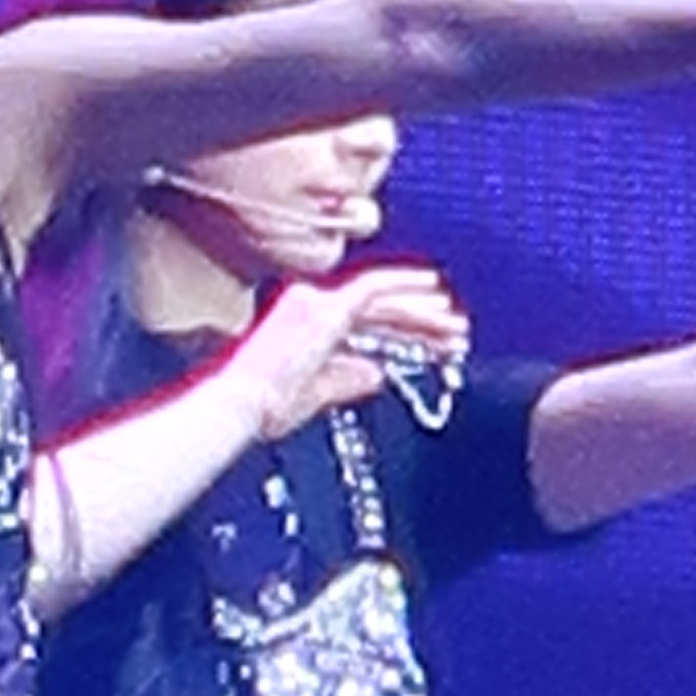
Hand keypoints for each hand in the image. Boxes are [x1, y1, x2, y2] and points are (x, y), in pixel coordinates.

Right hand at [229, 266, 469, 437]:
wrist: (240, 407)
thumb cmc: (262, 409)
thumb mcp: (314, 394)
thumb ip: (346, 380)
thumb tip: (378, 372)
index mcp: (304, 325)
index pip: (363, 321)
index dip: (400, 330)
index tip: (432, 341)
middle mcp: (309, 305)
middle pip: (377, 308)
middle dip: (419, 321)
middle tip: (454, 332)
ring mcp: (316, 304)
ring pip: (381, 299)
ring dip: (421, 312)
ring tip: (455, 326)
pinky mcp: (325, 309)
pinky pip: (373, 289)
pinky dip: (405, 287)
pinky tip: (433, 294)